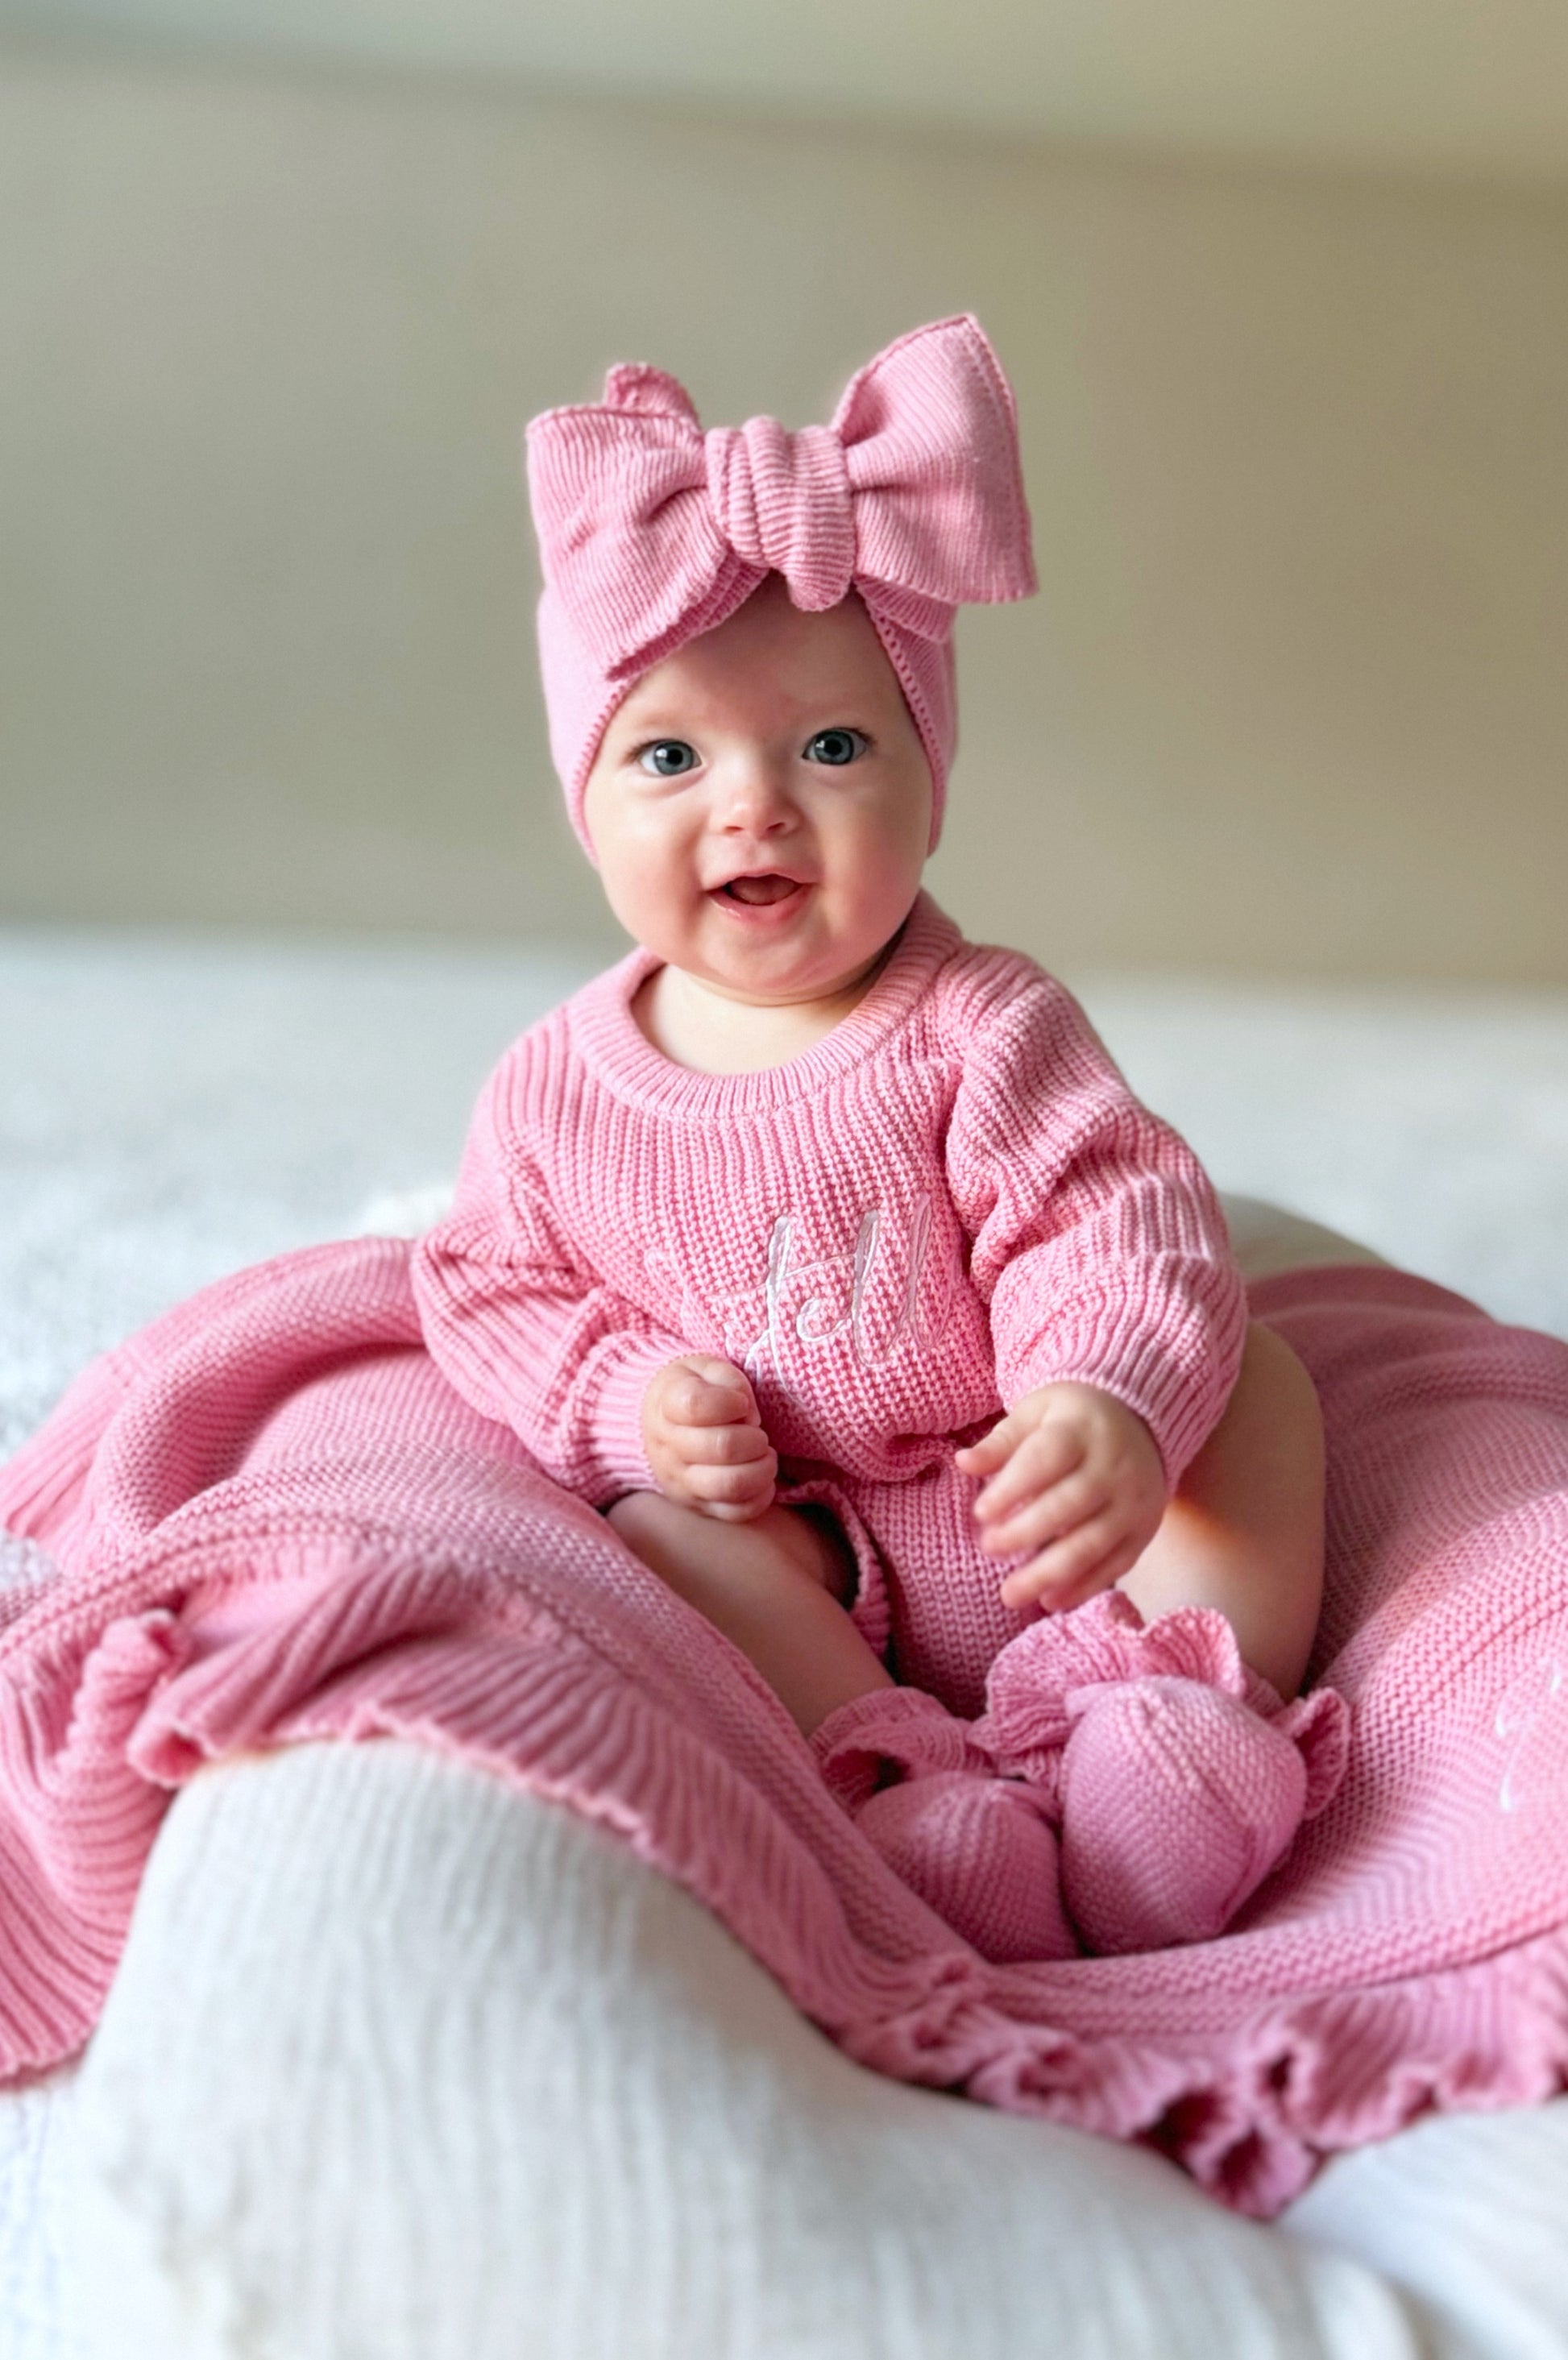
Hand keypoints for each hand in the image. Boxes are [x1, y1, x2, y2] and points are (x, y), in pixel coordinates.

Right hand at [640, 1356, 777, 1521]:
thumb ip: (728, 1379)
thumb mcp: (704, 1368)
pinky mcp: (697, 1506)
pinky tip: (763, 1478)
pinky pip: (735, 1513)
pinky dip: (761, 1496)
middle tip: (758, 1433)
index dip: (730, 1402)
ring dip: (761, 1468)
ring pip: (730, 1485)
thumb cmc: (693, 1391)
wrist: (658, 1423)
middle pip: (721, 1447)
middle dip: (754, 1437)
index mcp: (667, 1405)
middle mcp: (668, 1448)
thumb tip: (747, 1413)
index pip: (697, 1405)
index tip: (741, 1403)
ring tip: (765, 1455)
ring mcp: (681, 1482)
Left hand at [956, 1382, 1165, 1611]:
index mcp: (1081, 1430)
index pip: (1046, 1459)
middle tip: (989, 1548)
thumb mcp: (1037, 1414)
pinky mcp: (1143, 1531)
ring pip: (1092, 1543)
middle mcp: (1113, 1466)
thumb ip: (1001, 1442)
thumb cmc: (1073, 1421)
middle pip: (1069, 1505)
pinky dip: (1083, 1587)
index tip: (980, 1513)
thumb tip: (964, 1463)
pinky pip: (1116, 1565)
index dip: (1012, 1488)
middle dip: (1025, 1532)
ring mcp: (1133, 1502)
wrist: (1142, 1424)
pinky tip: (1050, 1601)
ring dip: (1049, 1573)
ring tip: (1010, 1594)